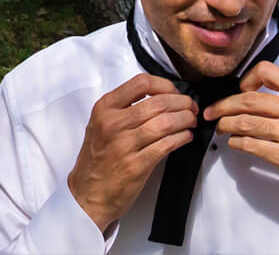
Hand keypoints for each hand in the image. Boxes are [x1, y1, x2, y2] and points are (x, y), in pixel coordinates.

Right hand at [66, 73, 197, 231]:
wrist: (87, 195)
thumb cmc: (97, 160)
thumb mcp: (100, 125)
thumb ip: (123, 108)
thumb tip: (160, 96)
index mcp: (105, 109)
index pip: (141, 83)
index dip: (165, 85)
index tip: (174, 92)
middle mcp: (113, 124)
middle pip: (159, 102)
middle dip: (182, 103)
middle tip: (190, 107)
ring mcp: (124, 145)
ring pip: (166, 122)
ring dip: (186, 119)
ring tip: (191, 121)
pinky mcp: (136, 165)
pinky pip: (167, 144)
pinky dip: (182, 137)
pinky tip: (186, 136)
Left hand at [205, 62, 278, 206]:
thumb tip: (253, 92)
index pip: (266, 71)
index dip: (246, 79)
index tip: (240, 89)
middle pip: (248, 99)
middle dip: (223, 105)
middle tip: (212, 111)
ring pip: (245, 122)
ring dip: (225, 124)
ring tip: (219, 127)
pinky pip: (250, 145)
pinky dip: (236, 143)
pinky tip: (233, 143)